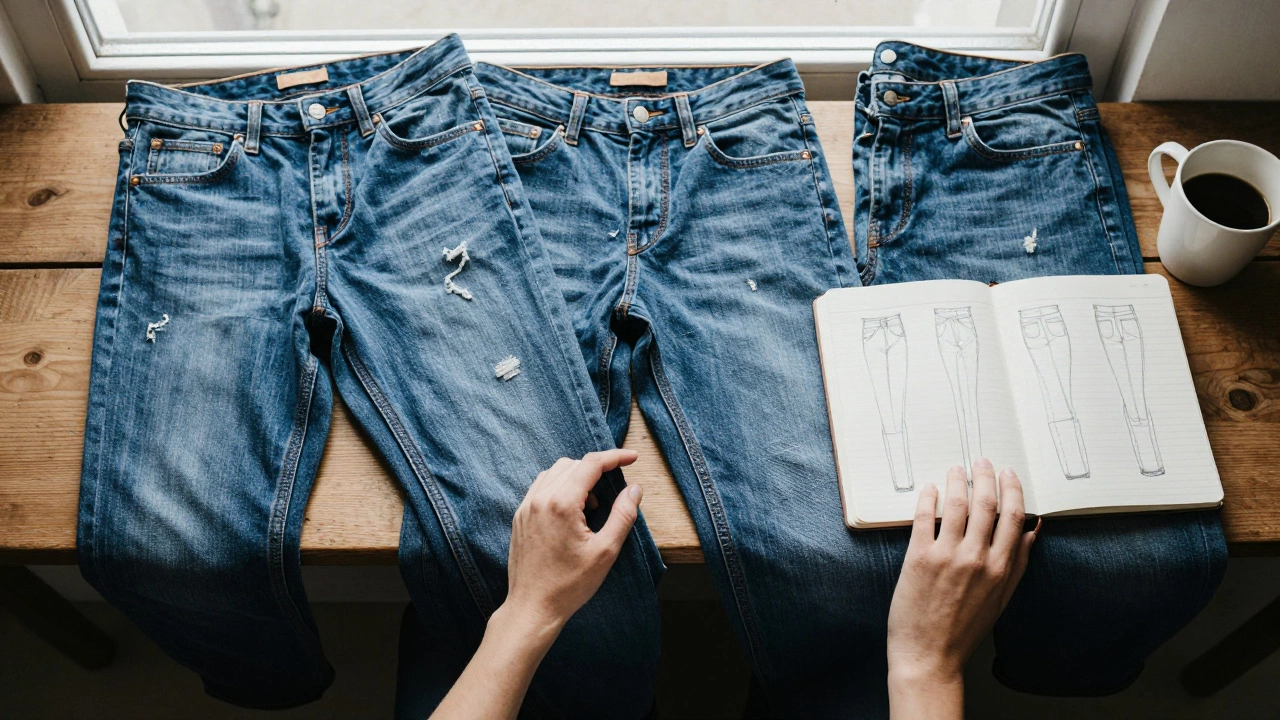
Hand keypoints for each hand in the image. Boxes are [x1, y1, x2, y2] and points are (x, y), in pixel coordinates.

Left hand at [505, 449, 643, 632]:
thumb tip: (634, 489)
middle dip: (596, 469)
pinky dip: (560, 488)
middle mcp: (540, 499)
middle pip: (573, 464)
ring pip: (555, 473)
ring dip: (577, 478)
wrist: (533, 607)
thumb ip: (623, 515)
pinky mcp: (520, 517)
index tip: (633, 457)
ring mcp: (526, 507)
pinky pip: (541, 487)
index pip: (591, 463)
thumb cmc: (570, 584)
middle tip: (612, 491)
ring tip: (591, 507)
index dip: (615, 457)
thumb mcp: (605, 551)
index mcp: (562, 503)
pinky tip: (571, 513)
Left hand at [887, 459, 1038, 718]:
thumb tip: (1032, 529)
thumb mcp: (1002, 598)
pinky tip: (929, 488)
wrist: (929, 655)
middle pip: (987, 504)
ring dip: (957, 480)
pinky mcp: (919, 557)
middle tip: (981, 461)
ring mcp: (947, 556)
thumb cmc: (965, 628)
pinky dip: (928, 497)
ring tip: (956, 469)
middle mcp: (977, 558)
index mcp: (1001, 568)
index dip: (1012, 489)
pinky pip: (925, 517)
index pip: (1013, 516)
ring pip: (957, 504)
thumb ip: (1018, 563)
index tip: (1008, 473)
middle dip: (985, 477)